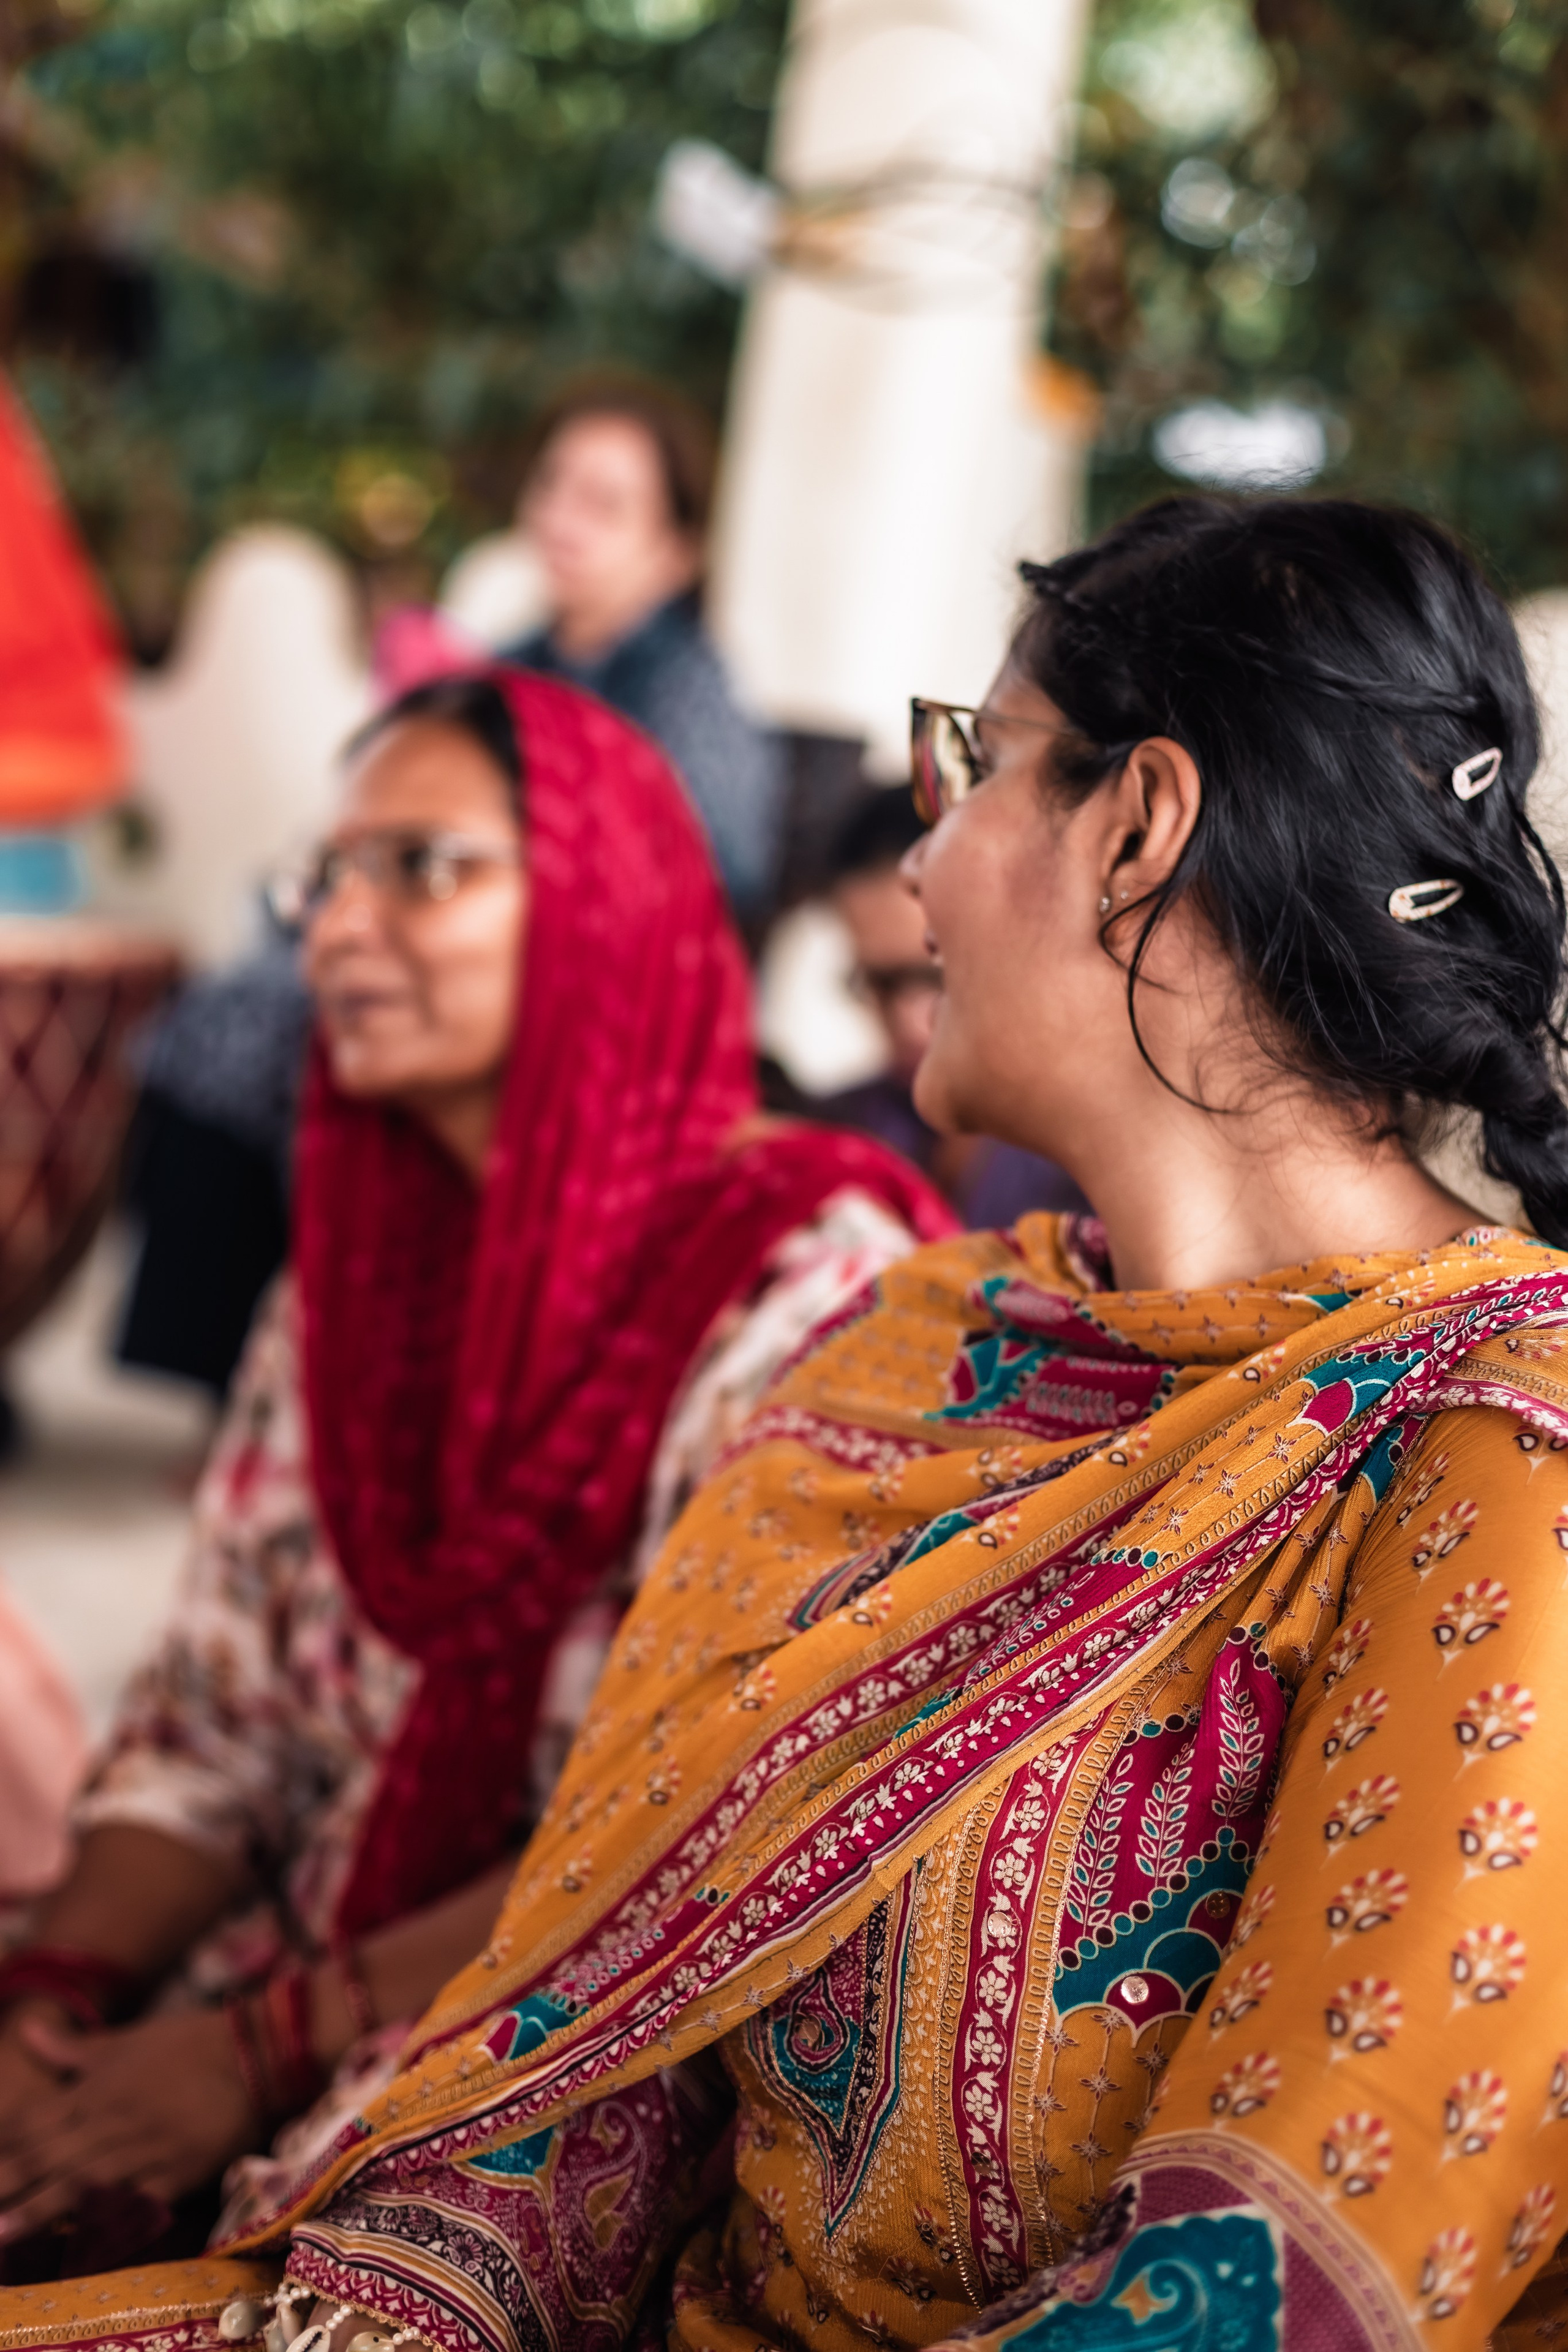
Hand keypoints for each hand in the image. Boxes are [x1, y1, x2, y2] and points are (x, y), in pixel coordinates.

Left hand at [0, 2005, 261, 2240]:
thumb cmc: (187, 2043)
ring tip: (3, 2232)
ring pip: (81, 2183)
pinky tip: (81, 2242)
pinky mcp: (176, 2174)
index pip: (34, 2122)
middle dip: (7, 2183)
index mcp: (97, 2088)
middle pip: (47, 2157)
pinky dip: (108, 2222)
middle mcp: (112, 2121)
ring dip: (39, 2208)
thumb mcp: (126, 2039)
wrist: (254, 2052)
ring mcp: (144, 2150)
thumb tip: (23, 2029)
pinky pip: (135, 2205)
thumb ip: (72, 2047)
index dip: (3, 2146)